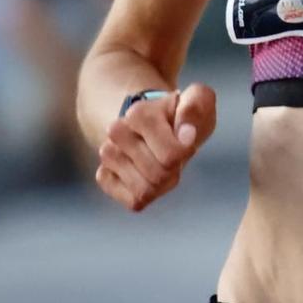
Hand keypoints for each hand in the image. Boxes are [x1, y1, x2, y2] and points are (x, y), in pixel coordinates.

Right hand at [95, 84, 216, 211]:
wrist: (159, 124)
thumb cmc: (182, 115)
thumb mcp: (198, 101)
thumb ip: (196, 108)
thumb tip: (186, 134)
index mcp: (138, 114)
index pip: (171, 155)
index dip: (186, 152)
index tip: (186, 139)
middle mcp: (116, 132)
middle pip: (158, 175)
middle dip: (174, 170)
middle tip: (173, 155)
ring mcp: (108, 155)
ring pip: (144, 191)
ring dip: (162, 185)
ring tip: (162, 165)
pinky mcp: (104, 176)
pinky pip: (133, 201)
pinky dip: (147, 195)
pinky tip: (148, 176)